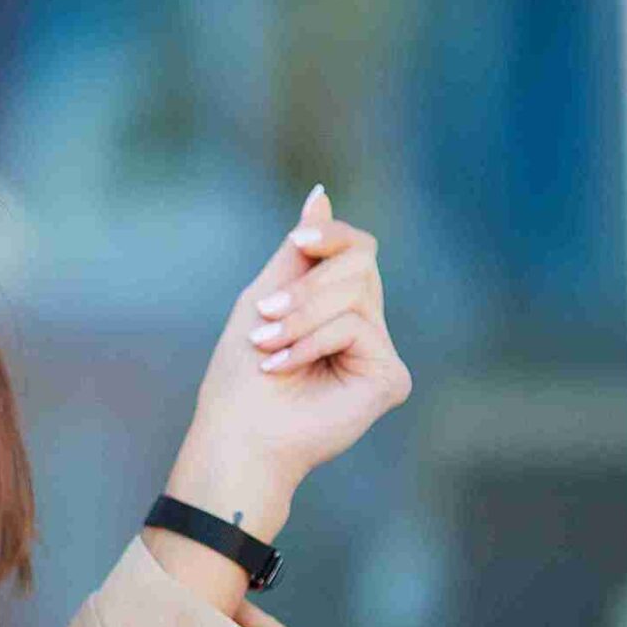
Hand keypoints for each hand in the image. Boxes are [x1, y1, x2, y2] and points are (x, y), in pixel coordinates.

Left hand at [184, 183, 414, 510]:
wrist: (237, 432)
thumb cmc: (241, 373)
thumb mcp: (264, 297)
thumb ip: (298, 251)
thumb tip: (321, 195)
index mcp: (337, 306)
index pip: (357, 249)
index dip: (332, 236)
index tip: (297, 244)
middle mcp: (366, 325)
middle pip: (360, 264)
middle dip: (303, 287)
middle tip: (264, 316)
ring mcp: (380, 353)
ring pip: (356, 292)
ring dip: (299, 315)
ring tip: (266, 346)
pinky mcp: (390, 378)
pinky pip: (356, 328)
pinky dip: (310, 343)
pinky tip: (284, 367)